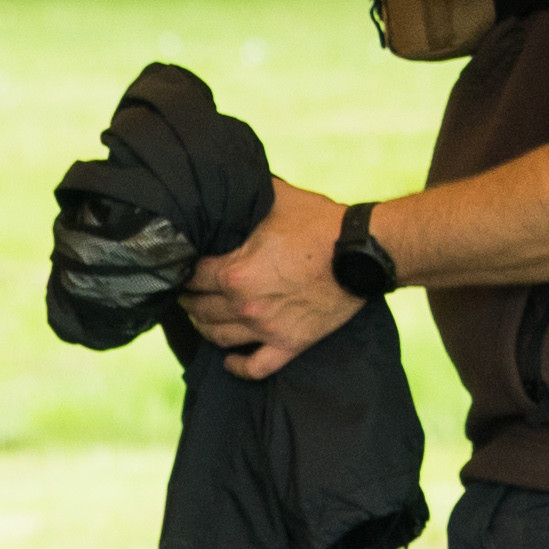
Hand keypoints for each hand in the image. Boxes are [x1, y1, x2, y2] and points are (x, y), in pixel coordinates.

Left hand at [176, 182, 364, 382]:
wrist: (366, 251)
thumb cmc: (322, 223)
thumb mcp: (277, 201)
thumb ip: (245, 197)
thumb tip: (225, 180)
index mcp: (234, 272)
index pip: (189, 276)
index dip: (181, 270)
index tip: (181, 266)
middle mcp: (244, 305)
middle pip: (197, 308)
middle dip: (188, 298)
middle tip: (188, 291)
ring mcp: (266, 328)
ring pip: (217, 337)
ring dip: (204, 327)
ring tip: (203, 316)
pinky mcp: (290, 343)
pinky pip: (256, 368)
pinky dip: (238, 367)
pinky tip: (229, 361)